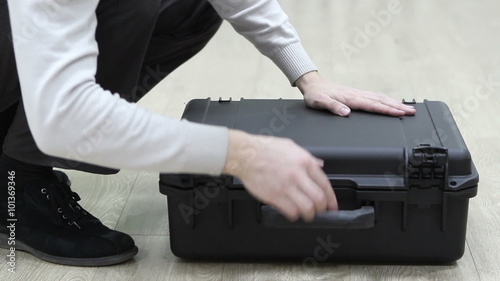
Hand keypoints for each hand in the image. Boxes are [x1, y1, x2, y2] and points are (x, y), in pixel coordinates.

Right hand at [223, 130, 337, 220]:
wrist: (245, 154)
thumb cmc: (264, 148)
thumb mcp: (290, 146)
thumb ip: (307, 157)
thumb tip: (319, 164)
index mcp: (304, 161)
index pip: (325, 184)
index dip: (331, 198)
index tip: (332, 205)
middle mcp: (298, 175)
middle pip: (319, 199)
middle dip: (322, 209)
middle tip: (320, 211)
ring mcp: (286, 186)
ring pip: (307, 208)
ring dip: (309, 215)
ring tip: (307, 215)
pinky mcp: (275, 196)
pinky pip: (290, 211)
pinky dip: (294, 216)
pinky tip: (293, 214)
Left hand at [296, 71, 415, 116]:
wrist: (312, 85)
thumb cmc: (315, 95)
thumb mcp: (320, 102)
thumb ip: (333, 107)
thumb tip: (346, 112)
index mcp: (350, 98)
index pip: (372, 105)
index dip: (387, 110)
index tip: (399, 113)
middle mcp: (357, 94)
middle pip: (381, 101)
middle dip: (397, 106)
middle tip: (412, 111)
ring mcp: (358, 93)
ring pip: (380, 98)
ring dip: (394, 103)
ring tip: (408, 108)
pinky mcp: (356, 93)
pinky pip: (375, 96)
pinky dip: (386, 100)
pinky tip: (391, 103)